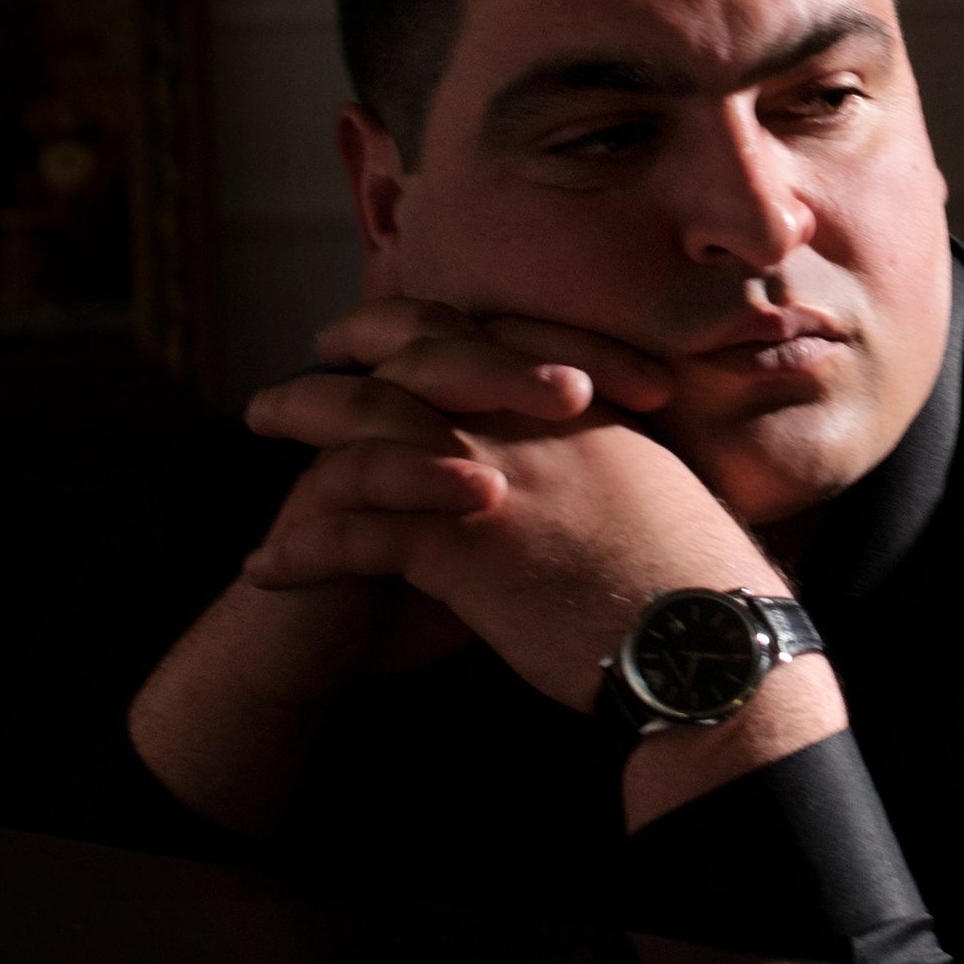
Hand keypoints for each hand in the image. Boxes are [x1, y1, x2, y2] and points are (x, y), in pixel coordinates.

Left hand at [242, 298, 789, 710]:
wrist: (707, 638)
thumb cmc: (700, 576)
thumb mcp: (659, 483)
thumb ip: (612, 454)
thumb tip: (603, 459)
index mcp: (576, 400)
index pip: (482, 335)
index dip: (422, 325)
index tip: (386, 327)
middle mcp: (527, 420)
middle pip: (412, 360)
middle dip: (348, 352)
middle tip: (305, 361)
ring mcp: (492, 476)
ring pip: (368, 427)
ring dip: (302, 421)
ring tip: (256, 426)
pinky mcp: (463, 547)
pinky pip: (356, 535)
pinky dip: (302, 548)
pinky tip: (264, 567)